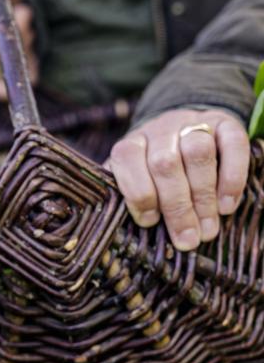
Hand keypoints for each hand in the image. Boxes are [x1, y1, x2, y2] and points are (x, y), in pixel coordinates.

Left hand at [108, 109, 249, 250]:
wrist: (182, 137)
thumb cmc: (150, 177)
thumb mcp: (130, 185)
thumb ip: (128, 202)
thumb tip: (131, 232)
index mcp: (131, 145)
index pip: (127, 159)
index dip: (139, 194)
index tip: (150, 223)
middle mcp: (160, 130)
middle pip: (165, 163)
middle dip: (176, 207)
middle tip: (187, 239)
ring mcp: (193, 123)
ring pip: (198, 152)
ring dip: (204, 196)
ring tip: (207, 228)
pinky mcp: (225, 123)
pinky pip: (233, 144)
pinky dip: (232, 178)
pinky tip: (226, 206)